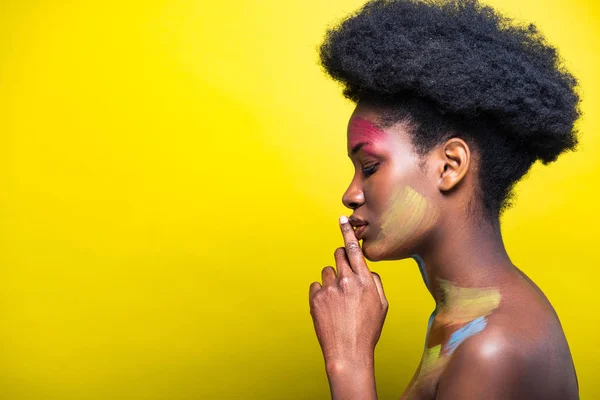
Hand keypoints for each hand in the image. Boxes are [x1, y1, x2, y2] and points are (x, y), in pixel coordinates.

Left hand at [309, 216, 388, 370]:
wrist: (348, 353)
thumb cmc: (368, 330)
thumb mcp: (382, 305)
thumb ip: (375, 283)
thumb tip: (367, 270)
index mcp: (365, 281)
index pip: (354, 249)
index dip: (348, 232)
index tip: (342, 219)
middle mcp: (346, 281)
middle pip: (338, 254)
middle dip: (340, 259)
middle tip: (343, 275)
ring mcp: (329, 289)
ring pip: (326, 271)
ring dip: (331, 280)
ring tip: (337, 301)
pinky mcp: (315, 299)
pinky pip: (316, 286)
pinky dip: (321, 294)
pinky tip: (328, 308)